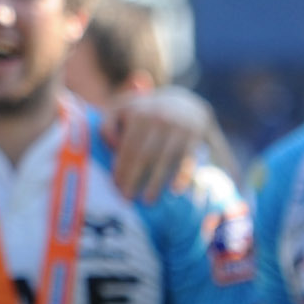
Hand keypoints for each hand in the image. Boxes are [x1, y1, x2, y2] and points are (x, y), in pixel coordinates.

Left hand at [106, 87, 217, 202]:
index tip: (115, 185)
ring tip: (148, 201)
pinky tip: (174, 190)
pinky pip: (187, 159)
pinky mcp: (195, 135)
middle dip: (134, 178)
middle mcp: (160, 118)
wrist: (184, 102)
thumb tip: (111, 145)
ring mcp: (179, 127)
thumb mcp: (122, 108)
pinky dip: (182, 175)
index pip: (128, 146)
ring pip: (165, 159)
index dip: (121, 167)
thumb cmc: (144, 112)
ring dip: (156, 182)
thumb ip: (108, 123)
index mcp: (139, 113)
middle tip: (127, 198)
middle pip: (144, 154)